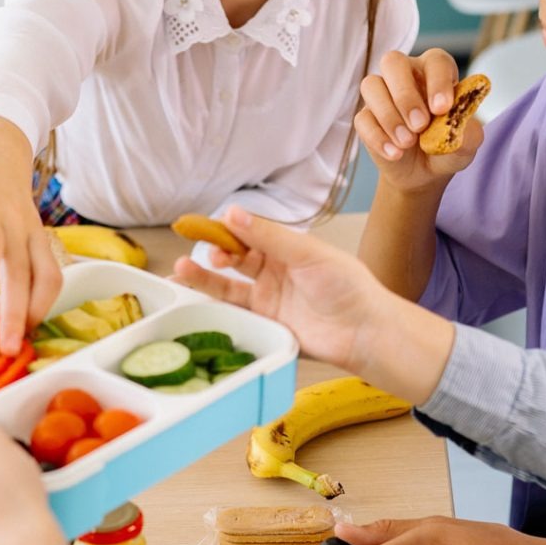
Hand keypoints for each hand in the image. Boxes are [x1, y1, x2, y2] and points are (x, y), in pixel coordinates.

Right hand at [172, 207, 453, 403]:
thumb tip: (233, 213)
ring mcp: (268, 300)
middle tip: (205, 253)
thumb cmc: (348, 286)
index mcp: (287, 248)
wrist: (365, 331)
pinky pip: (232, 314)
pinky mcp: (265, 326)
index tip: (203, 224)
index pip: (248, 232)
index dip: (225, 228)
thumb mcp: (309, 254)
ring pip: (226, 286)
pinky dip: (211, 307)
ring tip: (181, 270)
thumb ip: (270, 236)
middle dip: (214, 252)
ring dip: (203, 278)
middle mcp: (274, 271)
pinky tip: (193, 300)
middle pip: (233, 258)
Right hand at [355, 50, 483, 192]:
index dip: (438, 82)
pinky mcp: (366, 116)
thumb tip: (462, 123)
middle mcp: (406, 75)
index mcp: (436, 72)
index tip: (442, 108)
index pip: (436, 62)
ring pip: (372, 86)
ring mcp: (382, 94)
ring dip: (389, 116)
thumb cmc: (447, 150)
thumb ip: (469, 134)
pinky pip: (362, 118)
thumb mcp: (465, 146)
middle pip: (393, 62)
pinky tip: (395, 154)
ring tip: (407, 143)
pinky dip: (378, 138)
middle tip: (420, 126)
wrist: (424, 174)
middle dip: (405, 95)